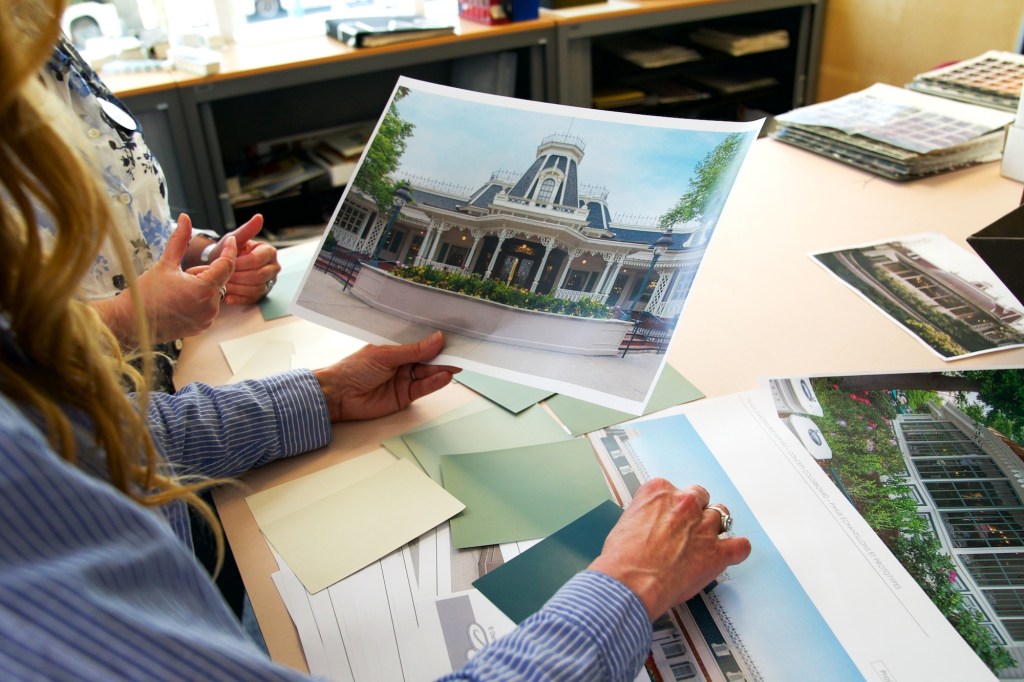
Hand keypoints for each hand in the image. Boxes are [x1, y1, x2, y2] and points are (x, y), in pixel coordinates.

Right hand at [94, 215, 236, 346]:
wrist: (130, 322)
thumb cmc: (146, 293)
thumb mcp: (165, 263)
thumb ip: (179, 240)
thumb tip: (185, 217)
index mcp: (204, 289)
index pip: (226, 265)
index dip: (229, 250)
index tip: (230, 239)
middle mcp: (210, 307)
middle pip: (217, 279)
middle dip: (202, 273)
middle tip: (178, 277)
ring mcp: (207, 319)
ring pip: (212, 293)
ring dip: (200, 287)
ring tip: (175, 292)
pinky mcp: (202, 327)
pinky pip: (207, 307)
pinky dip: (197, 301)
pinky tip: (177, 302)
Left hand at [197, 214, 281, 304]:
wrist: (222, 264)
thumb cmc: (228, 249)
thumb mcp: (235, 238)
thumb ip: (246, 230)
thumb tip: (259, 217)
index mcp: (269, 252)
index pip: (257, 260)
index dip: (241, 264)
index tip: (227, 264)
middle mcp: (273, 267)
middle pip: (258, 276)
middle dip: (238, 277)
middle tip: (223, 277)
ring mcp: (269, 281)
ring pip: (256, 288)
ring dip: (238, 289)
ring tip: (223, 287)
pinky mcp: (262, 293)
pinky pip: (253, 299)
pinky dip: (239, 299)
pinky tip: (227, 297)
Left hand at [312, 331, 460, 421]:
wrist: (338, 396)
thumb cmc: (354, 369)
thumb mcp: (386, 355)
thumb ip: (414, 350)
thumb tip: (437, 339)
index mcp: (395, 348)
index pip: (420, 342)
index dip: (435, 340)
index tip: (453, 336)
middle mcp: (402, 362)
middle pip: (428, 358)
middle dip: (443, 355)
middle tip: (461, 351)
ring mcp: (404, 379)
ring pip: (428, 373)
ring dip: (442, 369)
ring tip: (456, 364)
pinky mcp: (405, 396)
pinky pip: (424, 388)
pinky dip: (435, 382)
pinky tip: (445, 376)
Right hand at [589, 478, 750, 619]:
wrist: (630, 581)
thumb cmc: (623, 558)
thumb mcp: (626, 522)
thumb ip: (644, 516)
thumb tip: (648, 524)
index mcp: (659, 492)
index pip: (673, 489)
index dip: (671, 506)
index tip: (668, 516)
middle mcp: (684, 504)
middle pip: (700, 496)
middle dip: (695, 510)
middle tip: (686, 527)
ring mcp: (704, 527)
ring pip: (721, 515)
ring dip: (715, 526)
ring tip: (706, 539)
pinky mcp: (717, 552)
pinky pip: (740, 546)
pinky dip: (737, 549)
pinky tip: (730, 553)